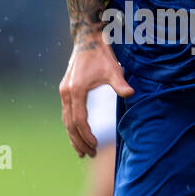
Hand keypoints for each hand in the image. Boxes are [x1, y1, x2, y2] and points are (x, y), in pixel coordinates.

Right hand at [60, 38, 133, 158]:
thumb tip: (130, 93)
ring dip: (73, 137)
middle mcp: (66, 93)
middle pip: (70, 124)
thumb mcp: (113, 68)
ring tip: (81, 152)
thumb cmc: (101, 55)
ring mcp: (64, 92)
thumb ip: (120, 83)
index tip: (95, 146)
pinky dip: (71, 127)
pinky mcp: (65, 90)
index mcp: (76, 90)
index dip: (87, 135)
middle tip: (89, 155)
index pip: (80, 120)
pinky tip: (76, 136)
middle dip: (79, 141)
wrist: (87, 39)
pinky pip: (66, 114)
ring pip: (66, 121)